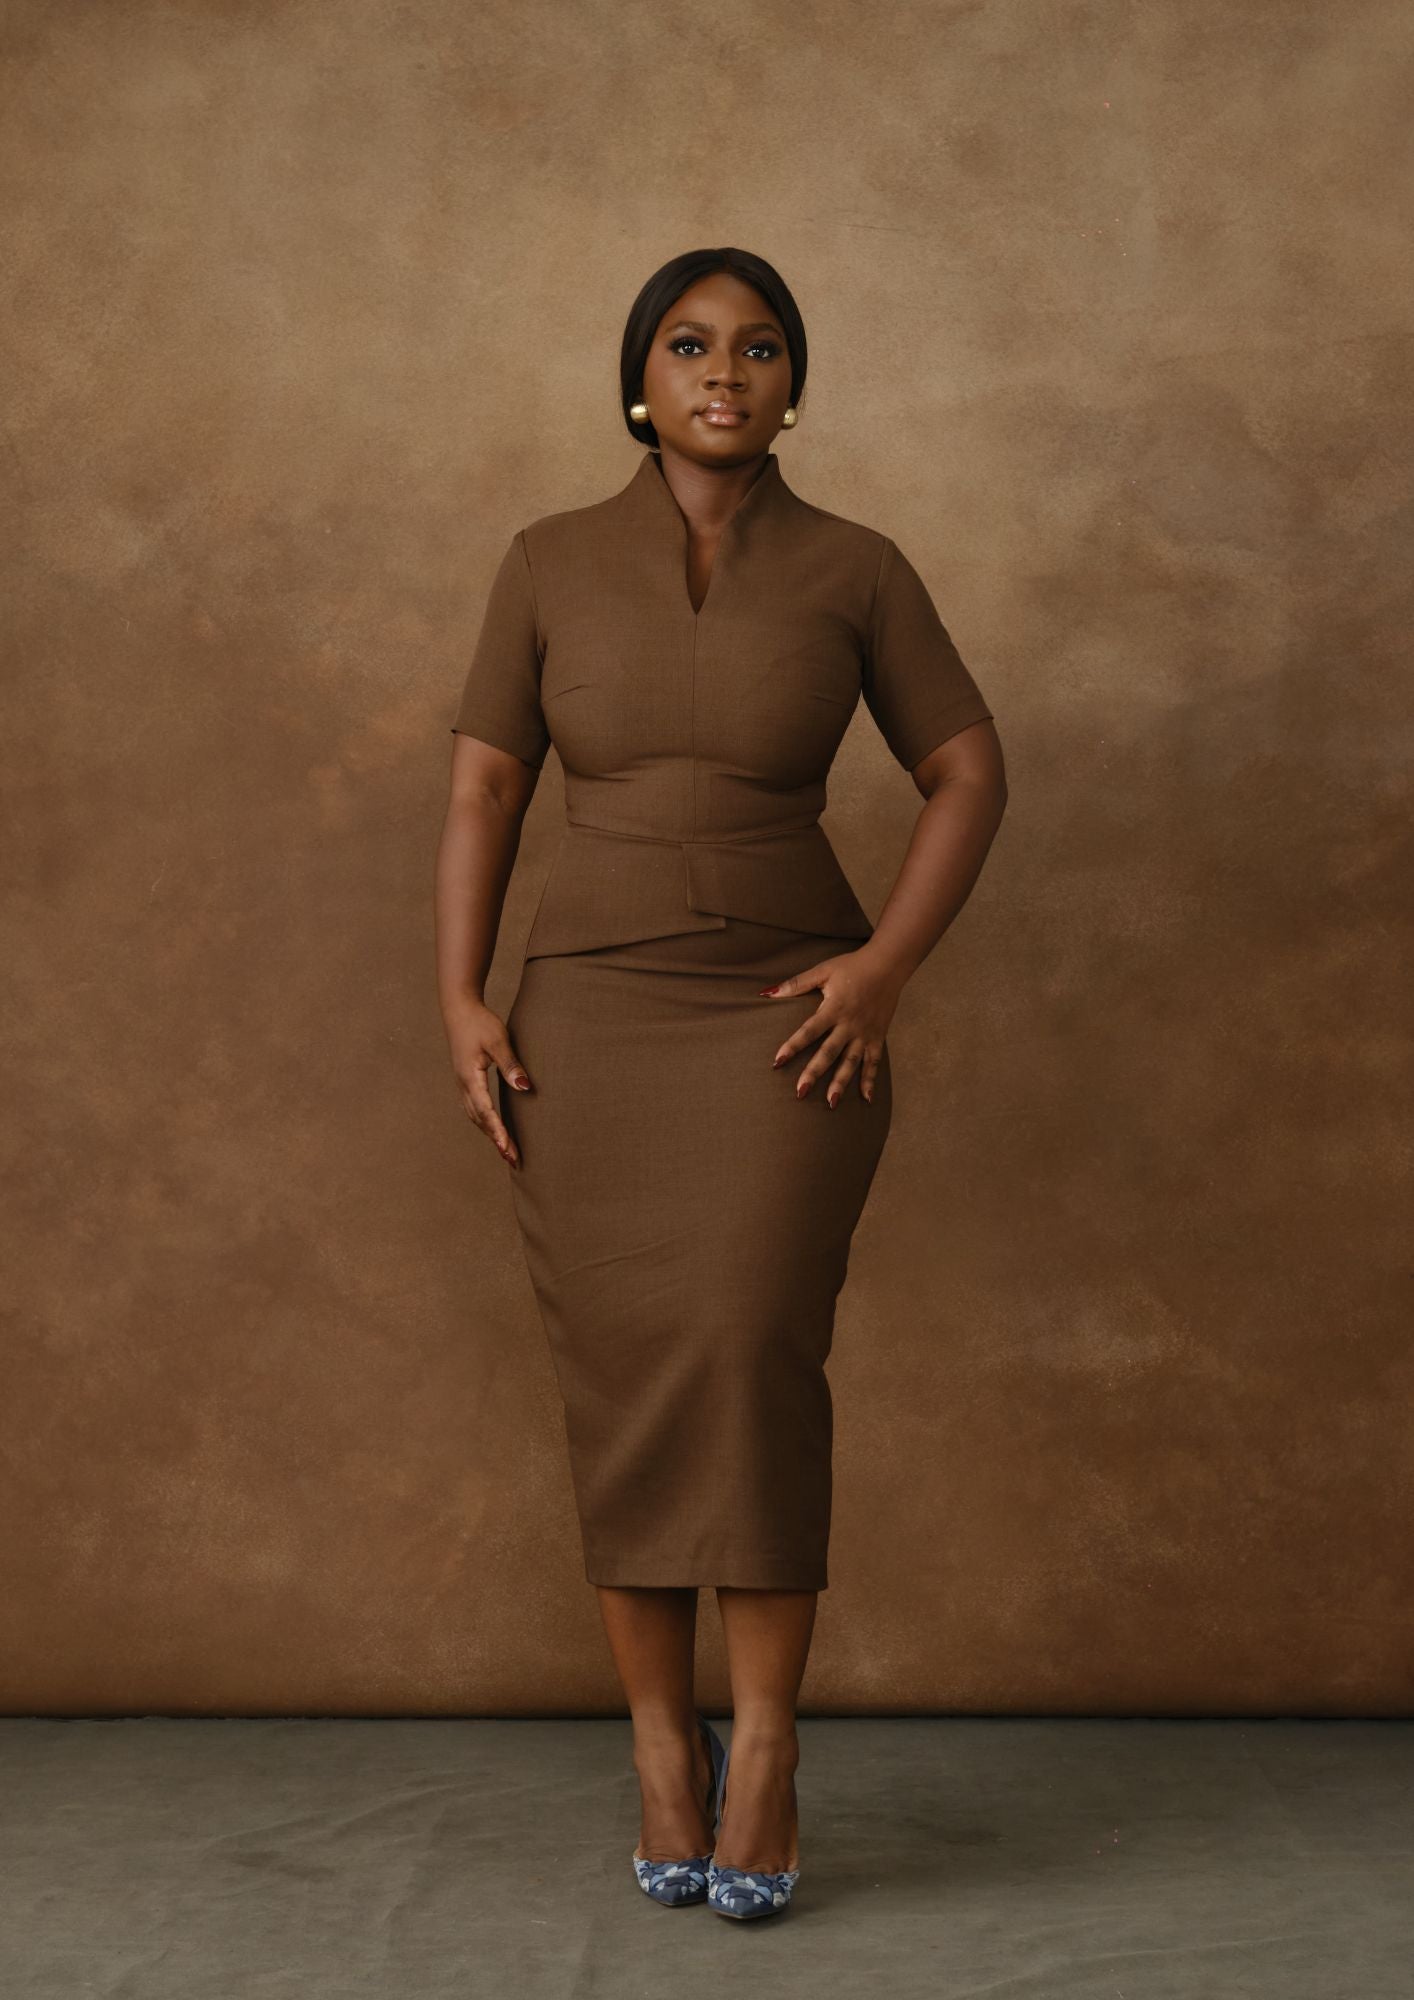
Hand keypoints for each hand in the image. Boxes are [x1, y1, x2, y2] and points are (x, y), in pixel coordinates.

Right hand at [447, 998, 531, 1167]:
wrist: (459, 1010)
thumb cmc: (480, 1023)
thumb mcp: (498, 1041)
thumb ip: (510, 1065)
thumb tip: (525, 1087)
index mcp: (470, 1078)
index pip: (486, 1112)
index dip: (498, 1132)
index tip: (508, 1150)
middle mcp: (463, 1086)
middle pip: (480, 1121)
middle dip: (496, 1140)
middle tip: (513, 1159)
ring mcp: (462, 1084)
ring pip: (476, 1117)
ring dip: (490, 1134)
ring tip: (507, 1151)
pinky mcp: (465, 1081)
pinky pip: (474, 1109)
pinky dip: (485, 1123)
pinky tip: (494, 1129)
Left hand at [760, 947, 904, 1106]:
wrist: (888, 964)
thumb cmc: (852, 966)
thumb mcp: (823, 971)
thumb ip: (796, 984)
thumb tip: (767, 992)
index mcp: (833, 1008)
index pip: (809, 1031)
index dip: (792, 1046)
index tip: (777, 1062)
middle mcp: (849, 1024)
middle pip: (829, 1052)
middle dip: (814, 1073)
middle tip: (800, 1093)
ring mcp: (865, 1033)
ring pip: (851, 1062)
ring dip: (841, 1083)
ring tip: (830, 1103)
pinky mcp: (878, 1037)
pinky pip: (874, 1062)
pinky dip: (870, 1080)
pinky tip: (866, 1099)